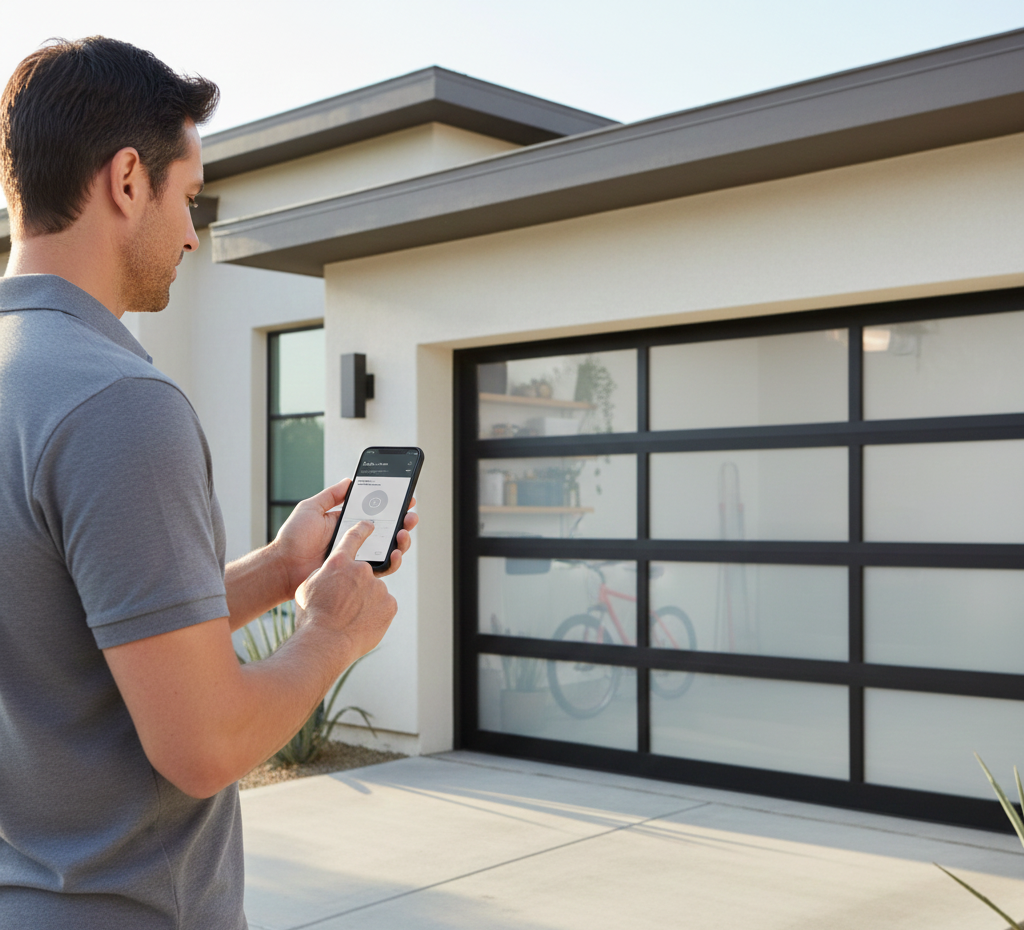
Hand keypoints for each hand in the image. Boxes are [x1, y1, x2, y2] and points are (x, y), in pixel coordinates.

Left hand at [274, 479, 418, 593]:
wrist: (284, 566)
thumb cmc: (293, 537)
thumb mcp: (311, 508)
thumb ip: (331, 495)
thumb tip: (350, 480)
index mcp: (347, 523)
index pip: (375, 512)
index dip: (392, 505)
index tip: (405, 496)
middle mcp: (356, 540)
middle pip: (388, 529)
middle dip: (404, 521)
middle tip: (411, 514)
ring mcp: (358, 556)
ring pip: (389, 548)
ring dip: (402, 539)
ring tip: (404, 531)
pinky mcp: (358, 573)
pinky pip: (382, 568)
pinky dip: (393, 560)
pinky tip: (396, 552)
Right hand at [295, 521, 397, 658]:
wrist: (326, 643)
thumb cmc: (312, 616)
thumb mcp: (307, 588)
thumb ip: (323, 575)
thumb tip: (330, 573)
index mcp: (339, 562)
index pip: (353, 537)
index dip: (362, 530)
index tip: (370, 525)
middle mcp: (361, 570)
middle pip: (364, 573)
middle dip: (357, 586)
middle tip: (347, 602)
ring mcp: (378, 587)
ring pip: (374, 592)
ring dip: (366, 602)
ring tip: (350, 619)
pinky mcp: (390, 604)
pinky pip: (384, 605)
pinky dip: (376, 613)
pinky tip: (362, 624)